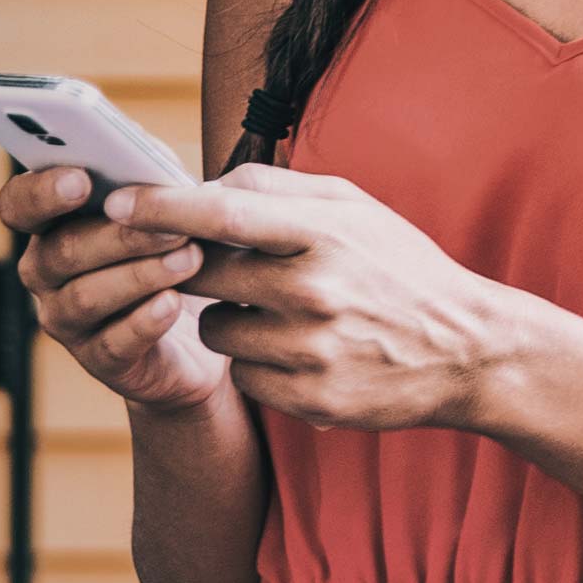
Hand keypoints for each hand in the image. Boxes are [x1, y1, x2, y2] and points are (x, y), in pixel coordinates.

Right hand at [0, 166, 229, 413]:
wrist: (198, 336)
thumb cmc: (171, 252)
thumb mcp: (163, 204)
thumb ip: (147, 173)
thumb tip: (142, 150)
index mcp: (50, 224)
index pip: (18, 204)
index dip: (40, 193)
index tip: (80, 180)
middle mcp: (44, 273)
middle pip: (62, 251)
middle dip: (120, 236)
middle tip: (171, 226)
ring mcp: (66, 320)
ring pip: (86, 297)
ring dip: (140, 275)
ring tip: (188, 259)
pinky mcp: (99, 361)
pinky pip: (113, 343)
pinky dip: (144, 322)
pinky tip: (172, 304)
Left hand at [104, 165, 524, 431]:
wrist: (467, 351)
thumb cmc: (398, 268)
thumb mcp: (354, 209)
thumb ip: (276, 188)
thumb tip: (202, 182)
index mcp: (326, 231)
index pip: (223, 211)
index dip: (161, 207)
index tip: (116, 202)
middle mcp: (317, 290)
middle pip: (204, 273)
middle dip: (193, 266)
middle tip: (215, 263)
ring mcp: (312, 350)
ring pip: (214, 330)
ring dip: (226, 319)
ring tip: (277, 312)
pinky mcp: (310, 399)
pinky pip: (241, 376)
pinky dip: (254, 362)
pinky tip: (296, 351)